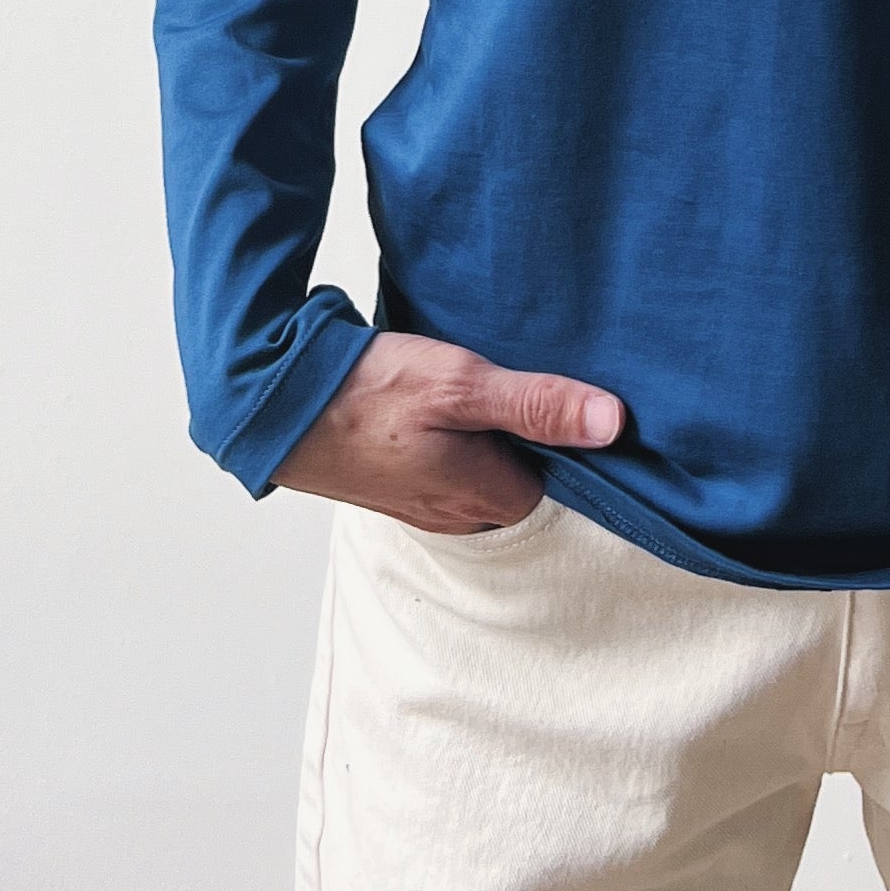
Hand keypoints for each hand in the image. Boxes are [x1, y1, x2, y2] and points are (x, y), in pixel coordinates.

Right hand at [271, 331, 624, 532]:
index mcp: (484, 498)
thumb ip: (536, 404)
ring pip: (478, 466)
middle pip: (517, 472)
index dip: (555, 429)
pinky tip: (428, 398)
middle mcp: (456, 515)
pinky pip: (442, 463)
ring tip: (464, 384)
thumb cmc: (367, 395)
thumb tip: (613, 423)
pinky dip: (444, 433)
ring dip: (478, 429)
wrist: (275, 405)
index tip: (545, 387)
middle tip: (501, 375)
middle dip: (516, 430)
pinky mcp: (394, 485)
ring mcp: (421, 504)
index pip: (555, 473)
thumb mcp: (461, 384)